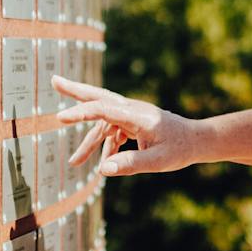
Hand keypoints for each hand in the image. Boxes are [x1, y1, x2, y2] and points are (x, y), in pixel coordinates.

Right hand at [51, 75, 202, 176]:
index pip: (103, 110)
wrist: (197, 141)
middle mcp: (132, 110)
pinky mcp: (134, 123)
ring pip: (103, 123)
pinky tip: (104, 164)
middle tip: (54, 80)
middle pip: (99, 97)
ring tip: (73, 162)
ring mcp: (132, 116)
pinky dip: (106, 147)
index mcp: (137, 115)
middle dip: (75, 91)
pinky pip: (113, 132)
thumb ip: (130, 164)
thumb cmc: (180, 149)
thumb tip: (102, 170)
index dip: (80, 114)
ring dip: (88, 142)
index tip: (60, 119)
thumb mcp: (158, 161)